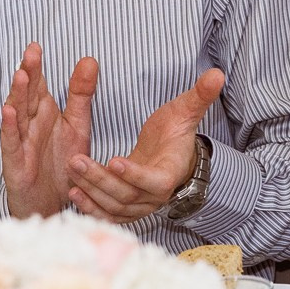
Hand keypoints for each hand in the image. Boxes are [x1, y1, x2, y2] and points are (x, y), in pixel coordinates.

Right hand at [0, 44, 95, 217]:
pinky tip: (8, 112)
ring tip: (20, 75)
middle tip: (30, 53)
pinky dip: (10, 127)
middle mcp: (30, 124)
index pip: (38, 85)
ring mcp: (20, 142)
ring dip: (17, 95)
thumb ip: (81, 93)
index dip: (36, 66)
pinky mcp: (15, 162)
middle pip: (27, 95)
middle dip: (28, 74)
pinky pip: (12, 142)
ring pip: (17, 115)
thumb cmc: (61, 163)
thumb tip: (89, 59)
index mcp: (43, 112)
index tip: (35, 46)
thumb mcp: (77, 124)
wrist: (52, 203)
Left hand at [68, 69, 225, 221]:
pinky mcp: (126, 210)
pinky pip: (108, 215)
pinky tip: (73, 192)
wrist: (170, 158)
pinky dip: (91, 207)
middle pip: (127, 195)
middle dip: (100, 180)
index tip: (113, 160)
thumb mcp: (185, 112)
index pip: (154, 181)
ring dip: (90, 190)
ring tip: (72, 169)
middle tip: (76, 160)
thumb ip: (199, 95)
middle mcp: (155, 196)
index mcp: (169, 174)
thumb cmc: (175, 133)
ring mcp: (140, 206)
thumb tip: (217, 74)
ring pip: (113, 206)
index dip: (135, 174)